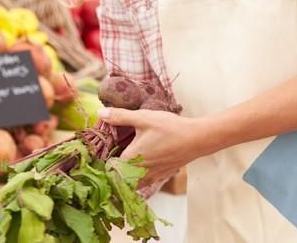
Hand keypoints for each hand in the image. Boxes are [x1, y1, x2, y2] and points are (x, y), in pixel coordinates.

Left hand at [98, 107, 215, 186]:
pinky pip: (144, 183)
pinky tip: (141, 164)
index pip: (108, 168)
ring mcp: (151, 177)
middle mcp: (139, 172)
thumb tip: (100, 113)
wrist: (196, 139)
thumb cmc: (170, 128)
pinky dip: (138, 177)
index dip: (103, 162)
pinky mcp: (161, 177)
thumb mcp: (143, 118)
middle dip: (112, 171)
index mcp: (131, 159)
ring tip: (124, 162)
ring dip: (126, 176)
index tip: (101, 154)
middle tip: (111, 157)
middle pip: (118, 179)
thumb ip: (120, 116)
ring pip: (131, 183)